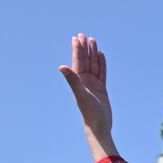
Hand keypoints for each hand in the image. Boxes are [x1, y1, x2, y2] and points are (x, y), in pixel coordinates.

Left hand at [59, 34, 119, 161]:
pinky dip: (101, 64)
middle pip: (85, 61)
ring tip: (93, 41)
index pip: (78, 62)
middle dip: (84, 48)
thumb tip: (61, 67)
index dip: (77, 49)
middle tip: (83, 35)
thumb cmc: (89, 113)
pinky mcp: (101, 89)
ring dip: (93, 54)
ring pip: (94, 65)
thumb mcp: (81, 95)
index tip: (76, 38)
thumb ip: (72, 80)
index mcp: (79, 81)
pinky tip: (101, 56)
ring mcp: (93, 85)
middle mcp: (85, 81)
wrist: (99, 126)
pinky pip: (102, 73)